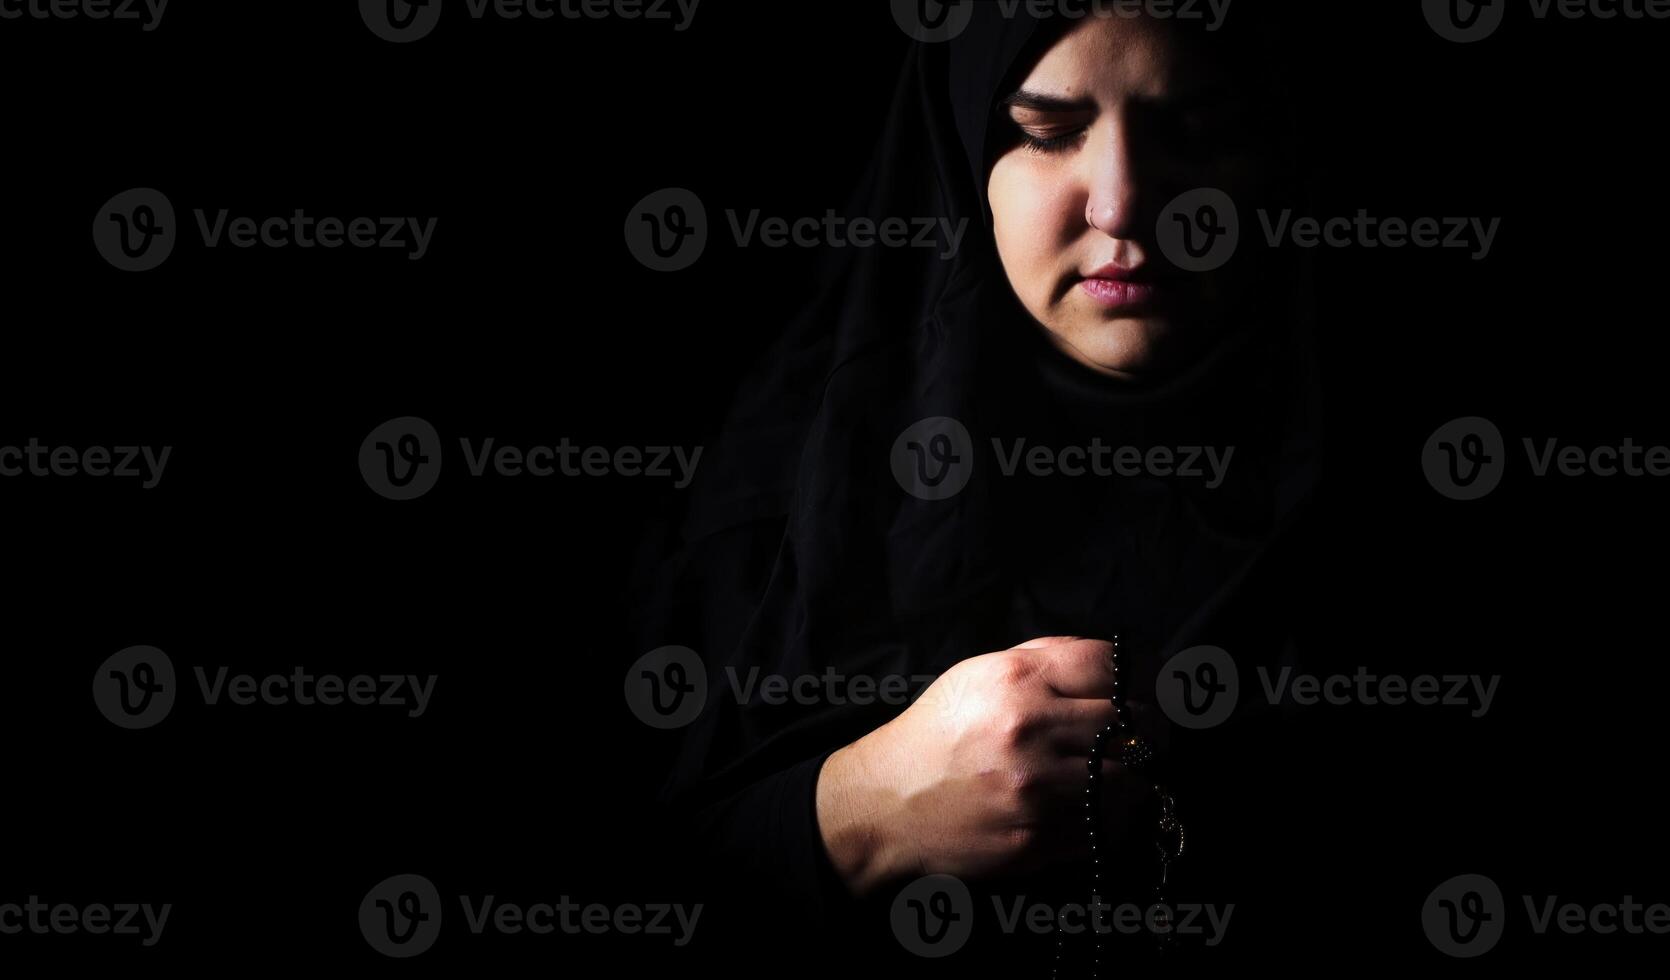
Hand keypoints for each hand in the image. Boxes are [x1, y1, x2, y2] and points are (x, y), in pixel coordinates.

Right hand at [815, 636, 1157, 895]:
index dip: (1143, 676)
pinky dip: (1110, 817)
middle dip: (1148, 728)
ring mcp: (1035, 789)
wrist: (887, 803)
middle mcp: (1029, 730)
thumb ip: (1045, 660)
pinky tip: (1094, 807)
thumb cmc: (939, 735)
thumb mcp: (979, 676)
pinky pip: (1105, 828)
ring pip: (1130, 780)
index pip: (1112, 667)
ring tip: (1123, 773)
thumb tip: (1116, 663)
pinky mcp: (1036, 839)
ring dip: (1135, 777)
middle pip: (1132, 724)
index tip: (1151, 688)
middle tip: (1148, 735)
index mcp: (1016, 680)